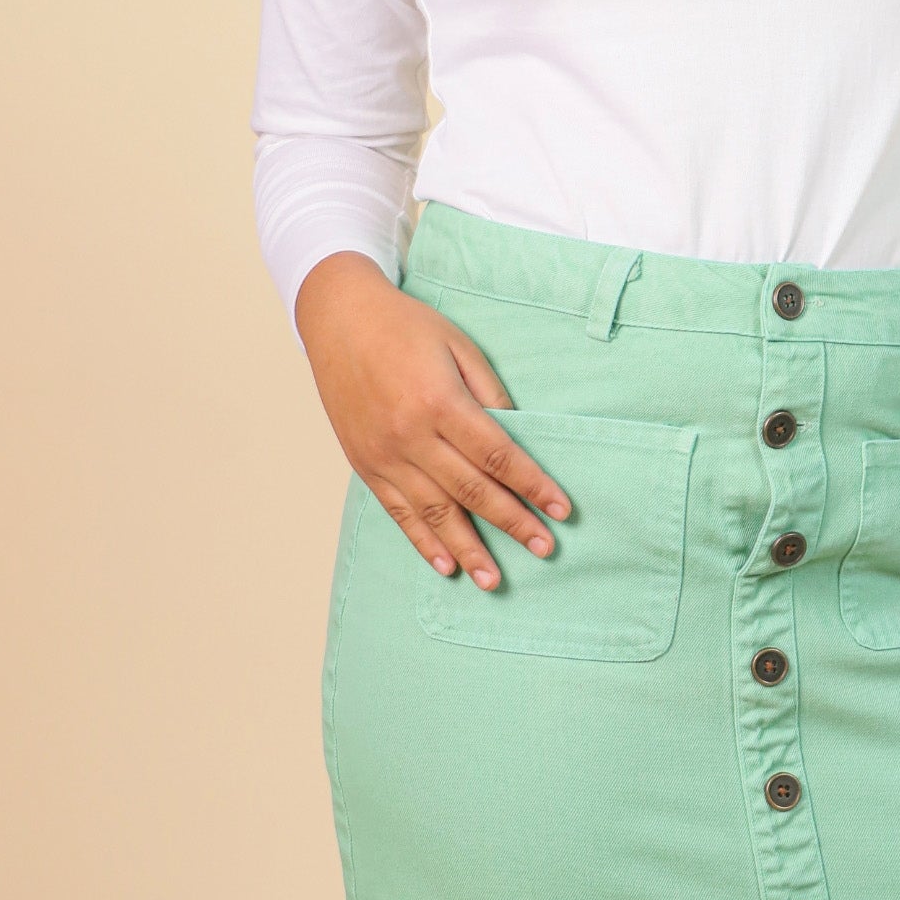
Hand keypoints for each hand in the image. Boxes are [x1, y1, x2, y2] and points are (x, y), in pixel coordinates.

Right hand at [294, 251, 572, 589]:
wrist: (339, 320)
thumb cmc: (406, 327)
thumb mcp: (459, 346)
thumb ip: (490, 393)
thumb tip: (518, 437)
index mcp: (441, 401)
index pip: (498, 455)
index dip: (533, 485)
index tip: (561, 509)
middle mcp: (410, 435)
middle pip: (472, 490)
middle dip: (512, 523)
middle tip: (544, 549)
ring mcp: (384, 454)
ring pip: (434, 512)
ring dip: (468, 549)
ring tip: (495, 580)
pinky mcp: (364, 465)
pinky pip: (398, 512)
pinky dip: (422, 541)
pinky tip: (446, 564)